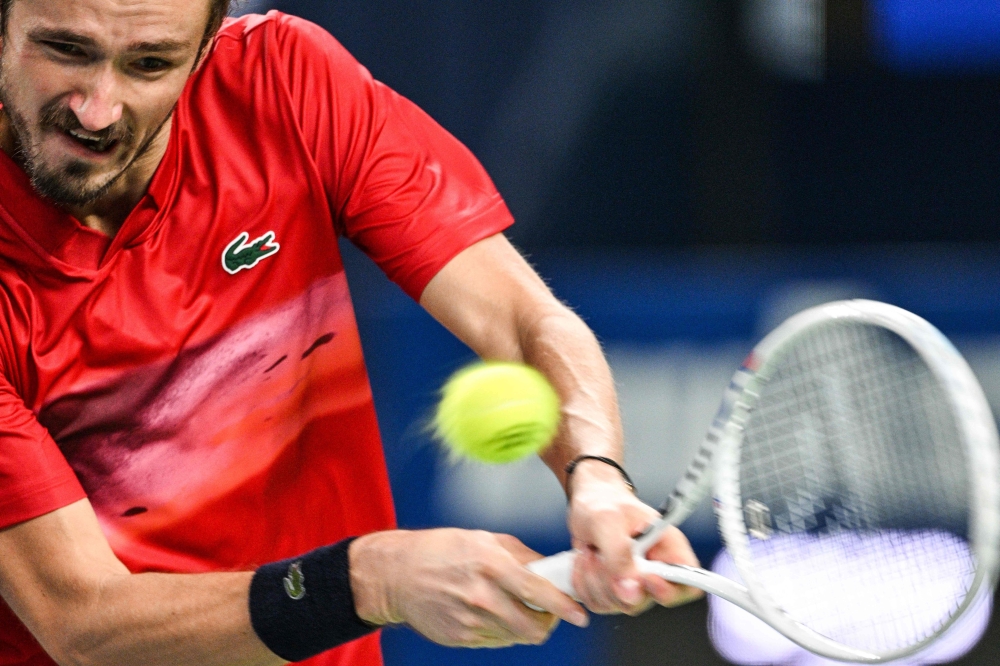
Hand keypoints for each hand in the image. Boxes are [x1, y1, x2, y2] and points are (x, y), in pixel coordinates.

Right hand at [349, 529, 588, 647]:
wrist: (397, 574)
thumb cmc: (442, 550)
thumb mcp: (484, 539)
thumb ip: (522, 556)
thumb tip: (551, 570)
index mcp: (489, 564)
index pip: (537, 591)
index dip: (563, 606)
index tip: (580, 615)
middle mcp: (481, 595)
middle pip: (532, 626)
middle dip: (548, 622)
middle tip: (548, 612)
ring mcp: (469, 620)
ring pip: (516, 636)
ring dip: (525, 626)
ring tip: (514, 608)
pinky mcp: (460, 638)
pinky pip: (495, 641)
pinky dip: (502, 631)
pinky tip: (490, 613)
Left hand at [567, 460, 703, 614]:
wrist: (586, 502)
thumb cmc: (604, 503)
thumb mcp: (609, 520)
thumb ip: (620, 554)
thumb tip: (629, 589)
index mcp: (668, 548)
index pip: (689, 584)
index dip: (670, 590)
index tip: (644, 577)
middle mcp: (655, 570)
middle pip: (647, 601)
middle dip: (617, 582)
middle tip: (602, 555)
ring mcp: (634, 584)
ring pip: (619, 605)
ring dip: (596, 580)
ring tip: (592, 550)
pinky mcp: (613, 591)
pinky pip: (599, 604)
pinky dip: (584, 583)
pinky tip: (585, 560)